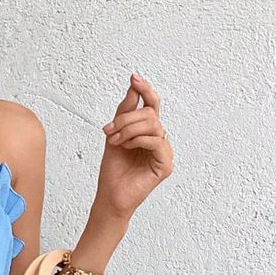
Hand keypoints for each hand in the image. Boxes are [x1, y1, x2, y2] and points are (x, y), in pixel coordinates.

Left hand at [95, 73, 172, 222]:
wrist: (109, 196)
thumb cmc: (113, 170)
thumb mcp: (115, 134)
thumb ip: (125, 112)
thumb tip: (133, 87)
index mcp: (147, 132)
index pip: (151, 105)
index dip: (145, 90)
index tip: (134, 78)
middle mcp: (158, 140)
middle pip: (150, 113)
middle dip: (127, 118)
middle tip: (110, 130)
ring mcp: (163, 152)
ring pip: (152, 125)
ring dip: (129, 129)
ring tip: (115, 141)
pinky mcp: (165, 164)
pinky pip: (156, 141)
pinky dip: (138, 140)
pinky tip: (127, 147)